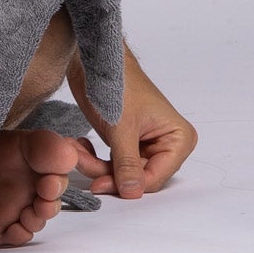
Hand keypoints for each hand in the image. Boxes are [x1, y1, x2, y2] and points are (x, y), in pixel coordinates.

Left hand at [66, 46, 197, 198]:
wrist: (94, 59)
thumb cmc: (117, 83)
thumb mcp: (122, 127)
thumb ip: (127, 163)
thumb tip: (133, 193)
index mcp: (178, 138)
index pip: (155, 177)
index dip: (128, 185)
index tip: (100, 184)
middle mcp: (166, 144)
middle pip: (138, 178)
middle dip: (107, 173)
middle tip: (81, 162)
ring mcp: (145, 144)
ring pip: (121, 173)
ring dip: (95, 165)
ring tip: (75, 150)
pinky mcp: (126, 142)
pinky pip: (111, 163)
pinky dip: (93, 158)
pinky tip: (80, 145)